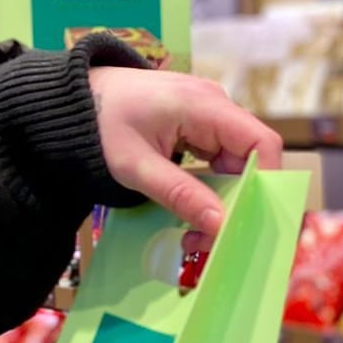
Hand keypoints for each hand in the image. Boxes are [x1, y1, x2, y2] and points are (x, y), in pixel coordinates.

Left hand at [90, 67, 281, 248]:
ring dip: (221, 200)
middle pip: (251, 159)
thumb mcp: (136, 166)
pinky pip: (219, 160)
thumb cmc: (100, 125)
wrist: (76, 100)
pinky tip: (190, 210)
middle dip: (237, 202)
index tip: (246, 220)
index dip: (267, 181)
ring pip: (236, 164)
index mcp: (205, 105)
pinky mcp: (200, 126)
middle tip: (205, 241)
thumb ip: (179, 194)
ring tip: (192, 235)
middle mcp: (216, 105)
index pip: (262, 143)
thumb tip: (220, 224)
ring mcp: (209, 114)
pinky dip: (210, 188)